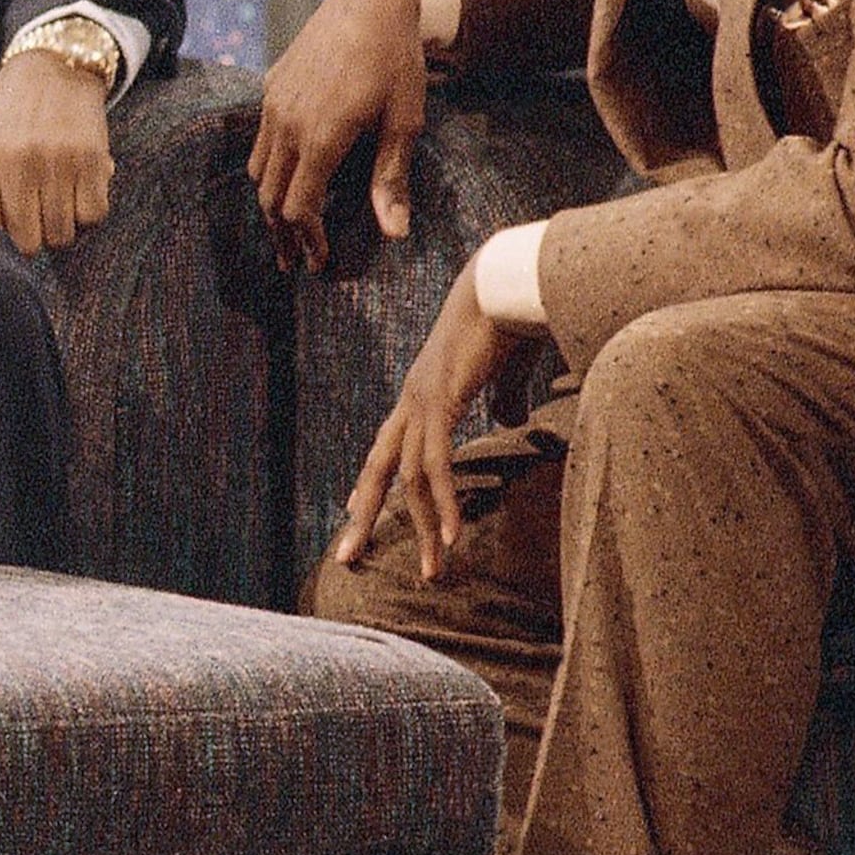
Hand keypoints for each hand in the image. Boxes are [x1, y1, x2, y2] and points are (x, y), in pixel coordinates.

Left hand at [0, 46, 116, 252]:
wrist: (53, 70)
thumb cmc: (10, 121)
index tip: (7, 236)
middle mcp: (13, 164)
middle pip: (28, 243)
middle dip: (33, 238)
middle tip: (36, 216)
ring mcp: (54, 162)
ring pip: (62, 235)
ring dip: (62, 226)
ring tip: (56, 199)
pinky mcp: (91, 159)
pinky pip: (93, 217)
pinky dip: (88, 213)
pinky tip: (78, 190)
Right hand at [251, 0, 428, 273]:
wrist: (369, 0)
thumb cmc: (396, 61)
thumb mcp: (404, 121)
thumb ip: (391, 178)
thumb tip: (393, 233)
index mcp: (321, 136)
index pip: (299, 207)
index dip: (308, 240)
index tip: (320, 261)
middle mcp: (287, 124)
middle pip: (270, 197)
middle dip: (283, 235)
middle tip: (297, 261)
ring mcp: (273, 106)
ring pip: (258, 172)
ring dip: (271, 206)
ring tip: (288, 229)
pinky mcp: (270, 90)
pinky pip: (260, 143)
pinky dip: (269, 172)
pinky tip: (288, 179)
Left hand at [328, 268, 511, 582]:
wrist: (505, 284)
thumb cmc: (507, 322)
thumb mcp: (503, 372)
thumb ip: (501, 399)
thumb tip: (508, 420)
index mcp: (420, 395)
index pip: (386, 450)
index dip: (370, 485)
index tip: (354, 516)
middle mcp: (411, 401)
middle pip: (378, 470)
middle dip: (363, 517)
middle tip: (346, 558)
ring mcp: (421, 401)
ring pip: (411, 478)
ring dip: (423, 527)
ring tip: (434, 571)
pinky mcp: (441, 400)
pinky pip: (436, 463)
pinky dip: (443, 501)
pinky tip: (450, 534)